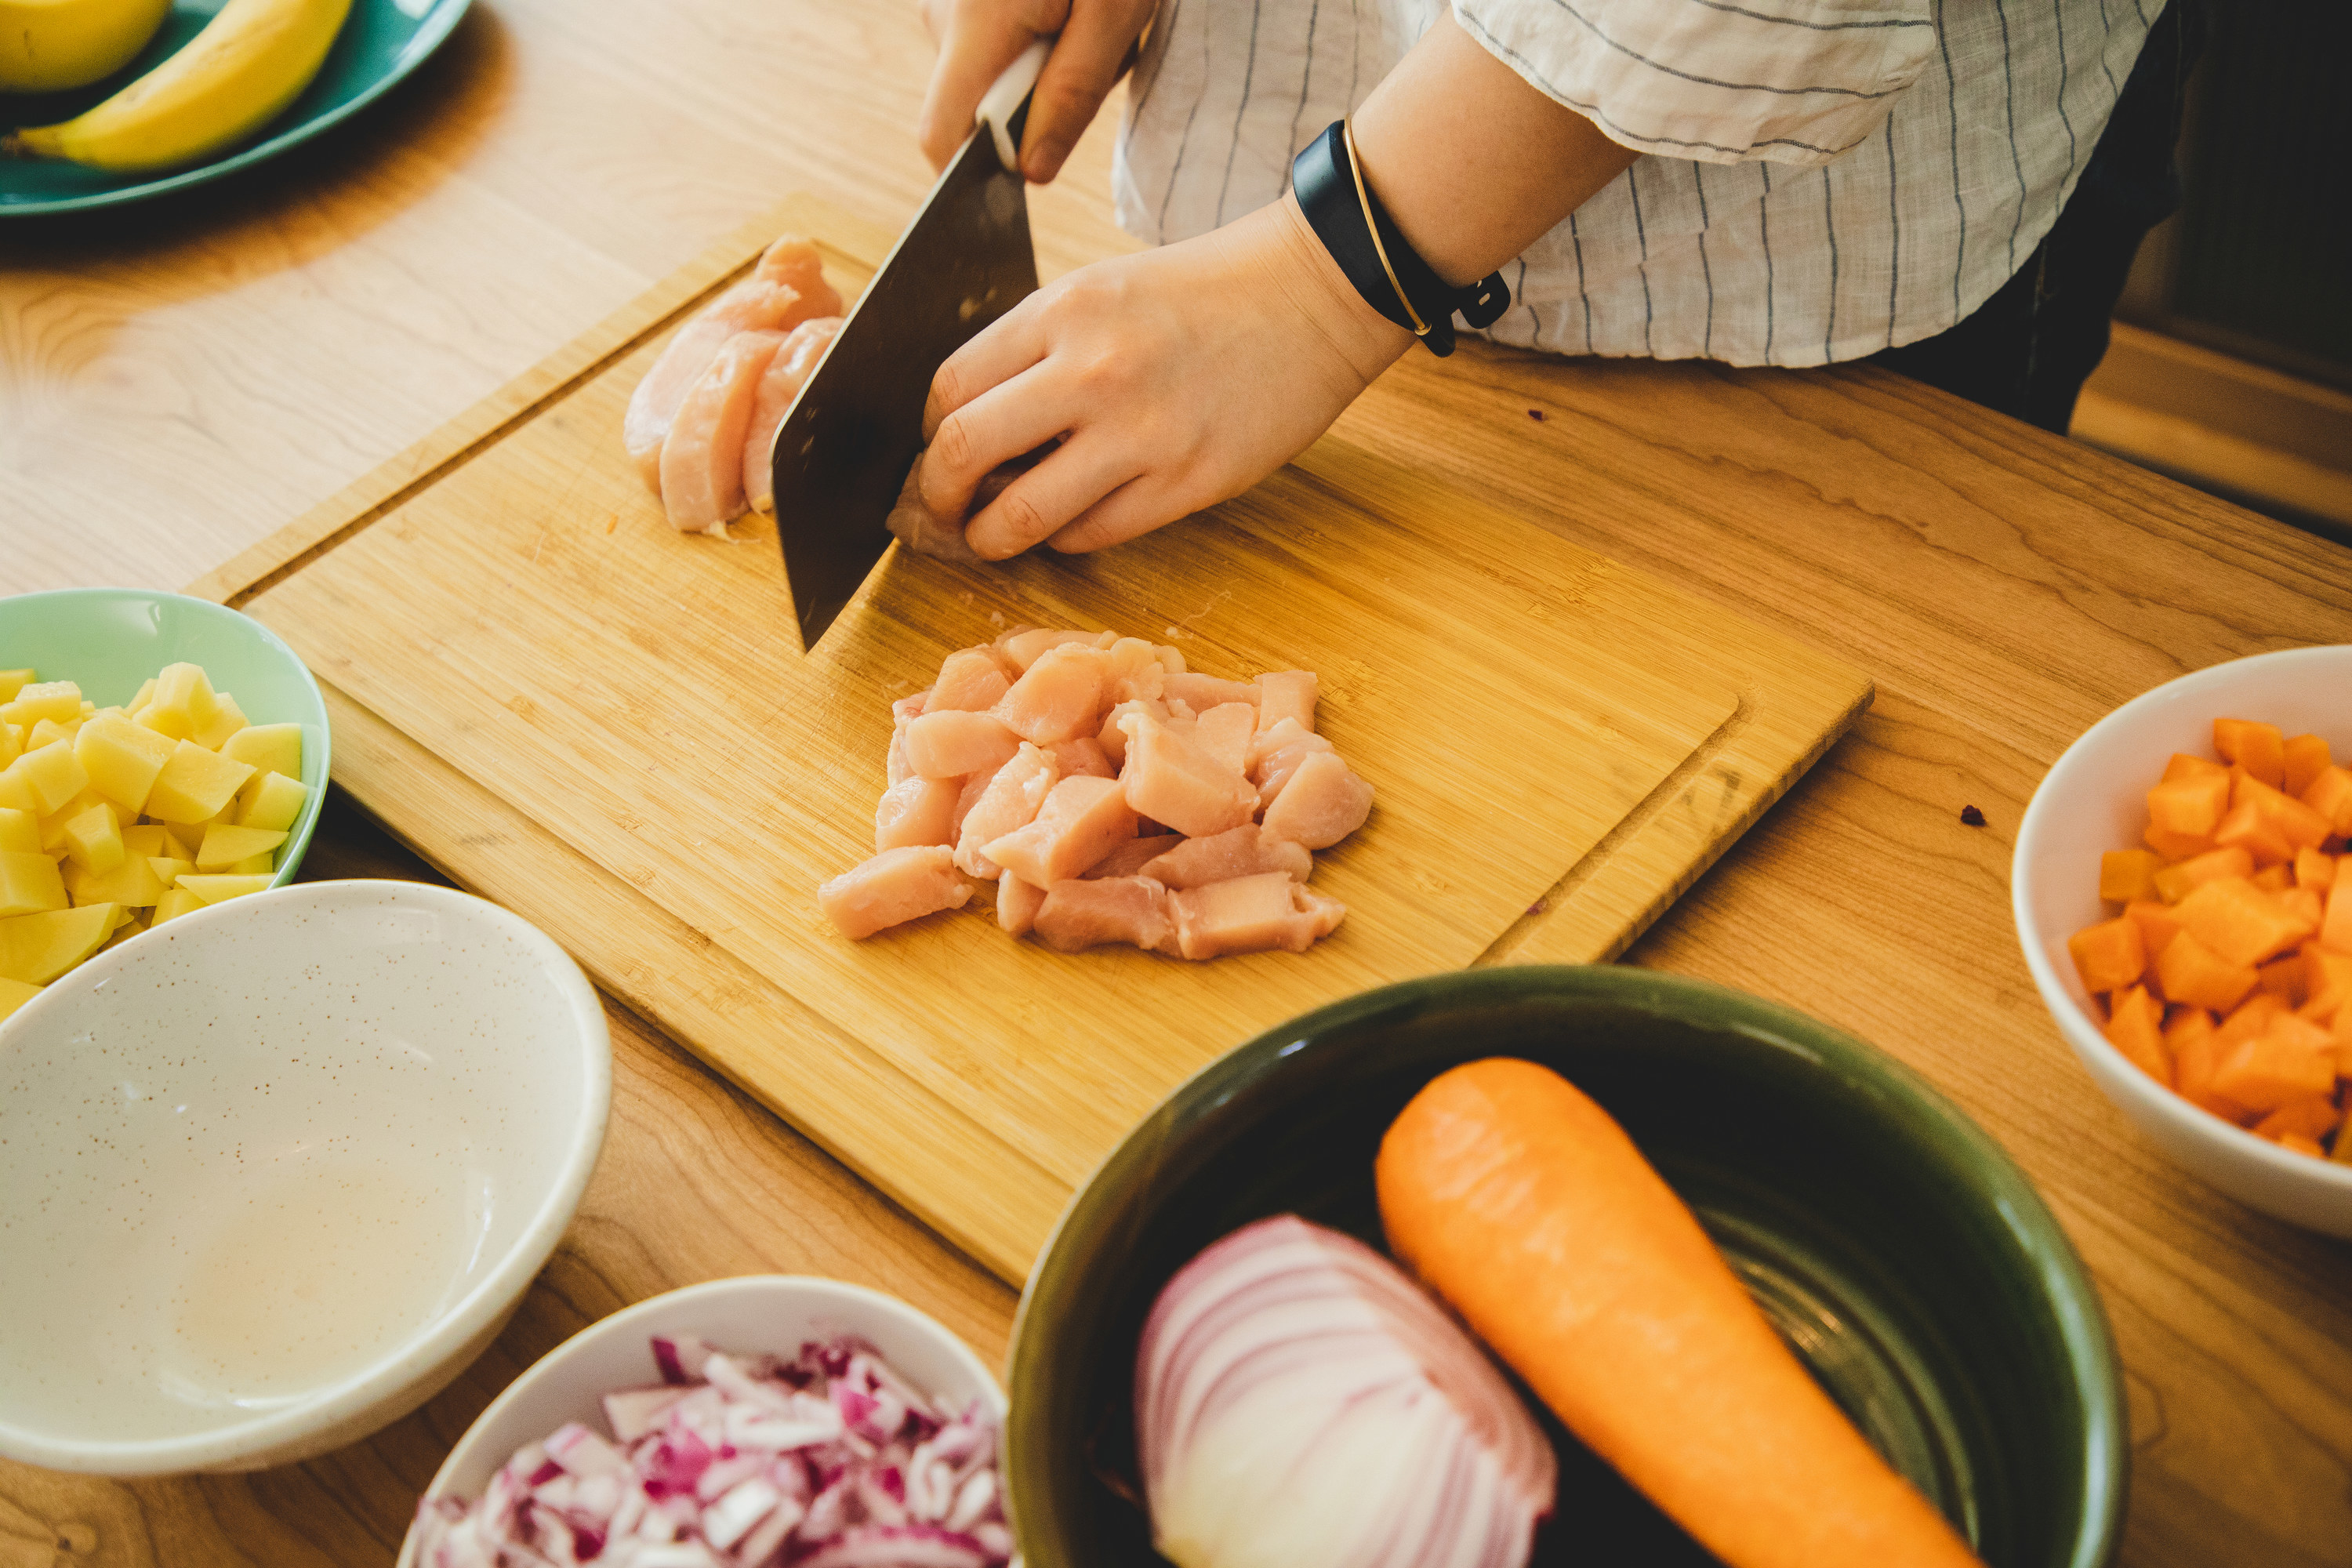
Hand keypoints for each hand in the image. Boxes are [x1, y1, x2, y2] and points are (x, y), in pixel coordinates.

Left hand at [912, 193, 1413, 559]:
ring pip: (1021, 514)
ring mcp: (1141, 433)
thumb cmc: (1205, 293)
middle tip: (944, 510)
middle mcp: (1092, 371)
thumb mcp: (1102, 290)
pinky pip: (1091, 534)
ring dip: (991, 536)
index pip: (949, 389)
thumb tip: (976, 424)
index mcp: (1063, 312)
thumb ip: (1038, 348)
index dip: (929, 433)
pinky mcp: (1187, 482)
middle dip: (938, 495)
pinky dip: (1064, 537)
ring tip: (993, 535)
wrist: (1314, 295)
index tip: (937, 450)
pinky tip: (1070, 519)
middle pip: (962, 452)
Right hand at [916, 0, 1155, 181]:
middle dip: (1036, 107)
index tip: (1027, 176)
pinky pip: (996, 42)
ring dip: (1047, 69)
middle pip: (971, 108)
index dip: (976, 175)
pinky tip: (1073, 6)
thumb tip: (1029, 172)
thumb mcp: (1114, 16)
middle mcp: (945, 14)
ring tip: (1091, 16)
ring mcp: (951, 1)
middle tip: (1096, 53)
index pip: (940, 136)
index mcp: (975, 26)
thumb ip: (1070, 97)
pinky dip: (1040, 40)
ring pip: (989, 75)